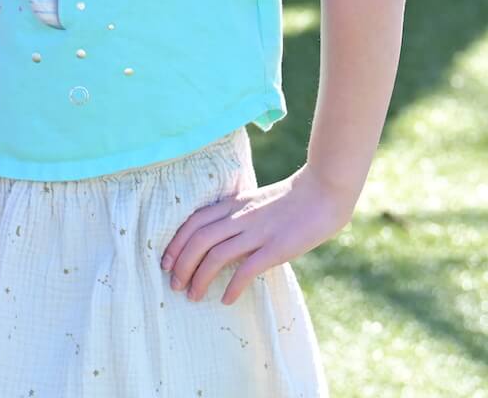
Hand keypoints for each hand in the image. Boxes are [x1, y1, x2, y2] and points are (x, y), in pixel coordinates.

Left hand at [161, 166, 353, 303]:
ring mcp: (257, 232)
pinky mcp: (277, 247)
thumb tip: (223, 240)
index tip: (166, 262)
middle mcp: (239, 217)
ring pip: (216, 255)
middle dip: (182, 265)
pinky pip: (247, 269)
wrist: (324, 189)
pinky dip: (232, 286)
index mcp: (232, 204)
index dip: (175, 243)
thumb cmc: (293, 198)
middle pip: (198, 240)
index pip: (193, 223)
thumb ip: (238, 216)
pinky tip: (226, 300)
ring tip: (194, 296)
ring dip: (200, 278)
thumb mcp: (255, 201)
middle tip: (174, 285)